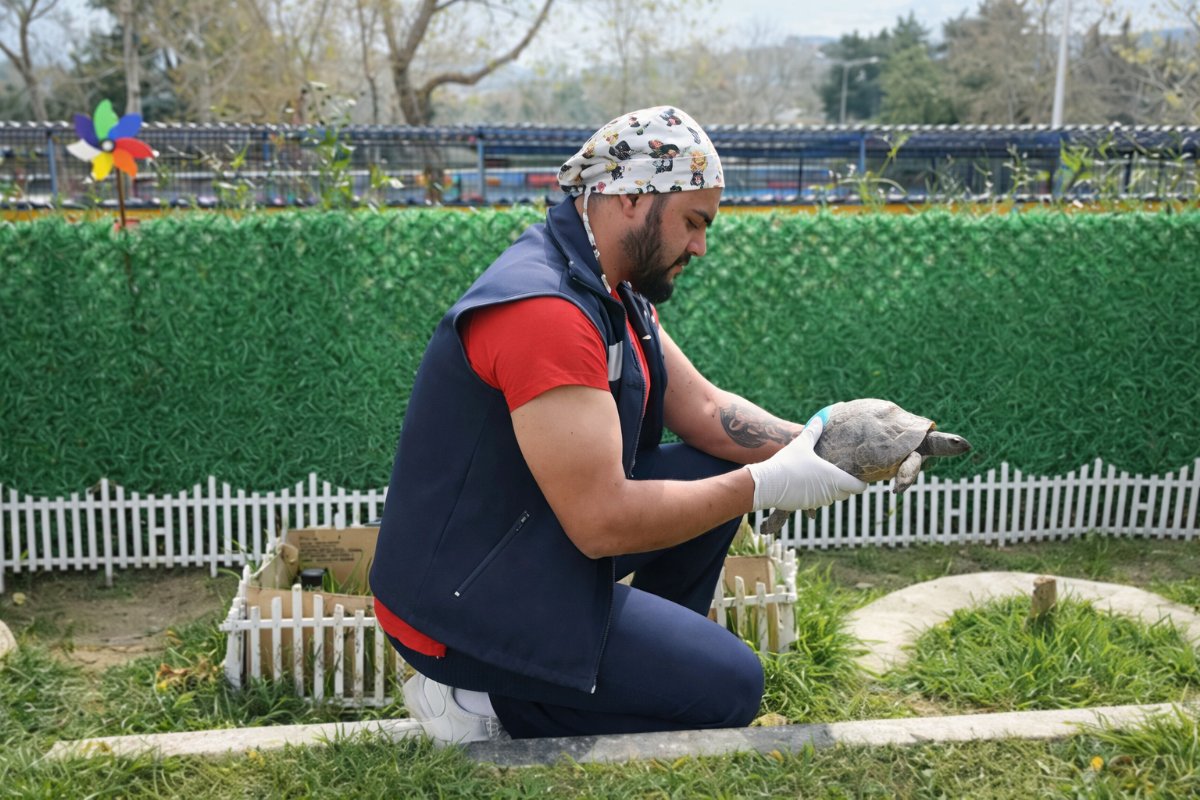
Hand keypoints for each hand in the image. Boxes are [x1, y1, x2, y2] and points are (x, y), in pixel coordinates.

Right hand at [745, 408, 866, 511]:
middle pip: (846, 493)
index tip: (858, 476)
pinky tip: (807, 485)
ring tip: (822, 478)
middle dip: (845, 485)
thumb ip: (813, 432)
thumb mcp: (801, 444)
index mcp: (834, 477)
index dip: (860, 482)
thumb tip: (819, 418)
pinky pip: (818, 502)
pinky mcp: (807, 506)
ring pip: (832, 498)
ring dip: (830, 491)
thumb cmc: (788, 462)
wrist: (769, 483)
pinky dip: (817, 495)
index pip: (858, 487)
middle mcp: (830, 492)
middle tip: (839, 473)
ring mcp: (819, 501)